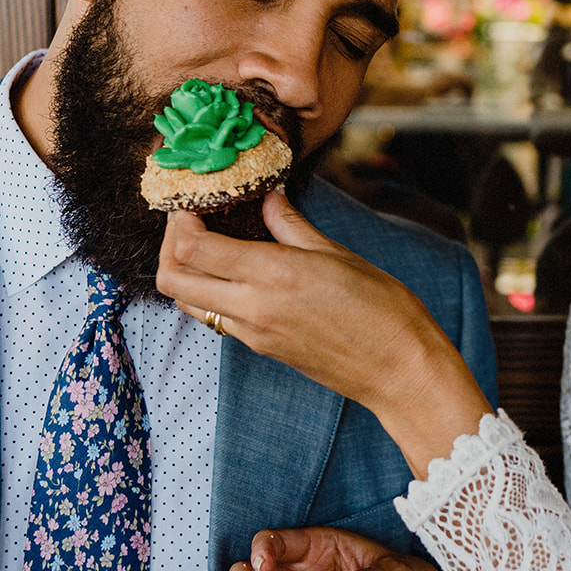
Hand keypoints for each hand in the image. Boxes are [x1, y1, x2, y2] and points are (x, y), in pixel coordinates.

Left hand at [156, 190, 488, 475]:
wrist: (400, 371)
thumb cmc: (384, 310)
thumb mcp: (338, 255)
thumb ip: (292, 225)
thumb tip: (268, 198)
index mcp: (272, 276)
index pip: (192, 247)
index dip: (181, 219)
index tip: (194, 199)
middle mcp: (252, 308)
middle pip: (173, 279)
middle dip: (170, 244)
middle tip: (193, 220)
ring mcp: (252, 333)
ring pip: (187, 302)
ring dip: (186, 271)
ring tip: (211, 243)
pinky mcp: (260, 347)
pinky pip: (215, 317)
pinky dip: (210, 291)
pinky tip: (236, 270)